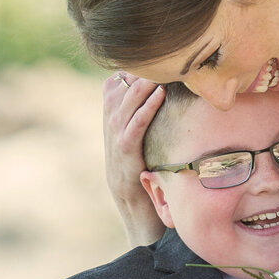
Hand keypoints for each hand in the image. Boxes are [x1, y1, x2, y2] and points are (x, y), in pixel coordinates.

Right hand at [102, 72, 165, 246]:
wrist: (139, 222)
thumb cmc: (150, 187)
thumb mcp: (146, 152)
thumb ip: (149, 130)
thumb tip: (168, 103)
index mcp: (113, 133)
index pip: (112, 92)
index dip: (127, 73)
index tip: (147, 57)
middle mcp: (109, 137)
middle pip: (115, 95)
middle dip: (133, 74)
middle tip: (156, 55)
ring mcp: (114, 150)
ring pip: (121, 109)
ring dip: (140, 86)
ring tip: (158, 67)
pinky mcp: (125, 162)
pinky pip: (131, 131)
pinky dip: (143, 111)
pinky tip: (158, 95)